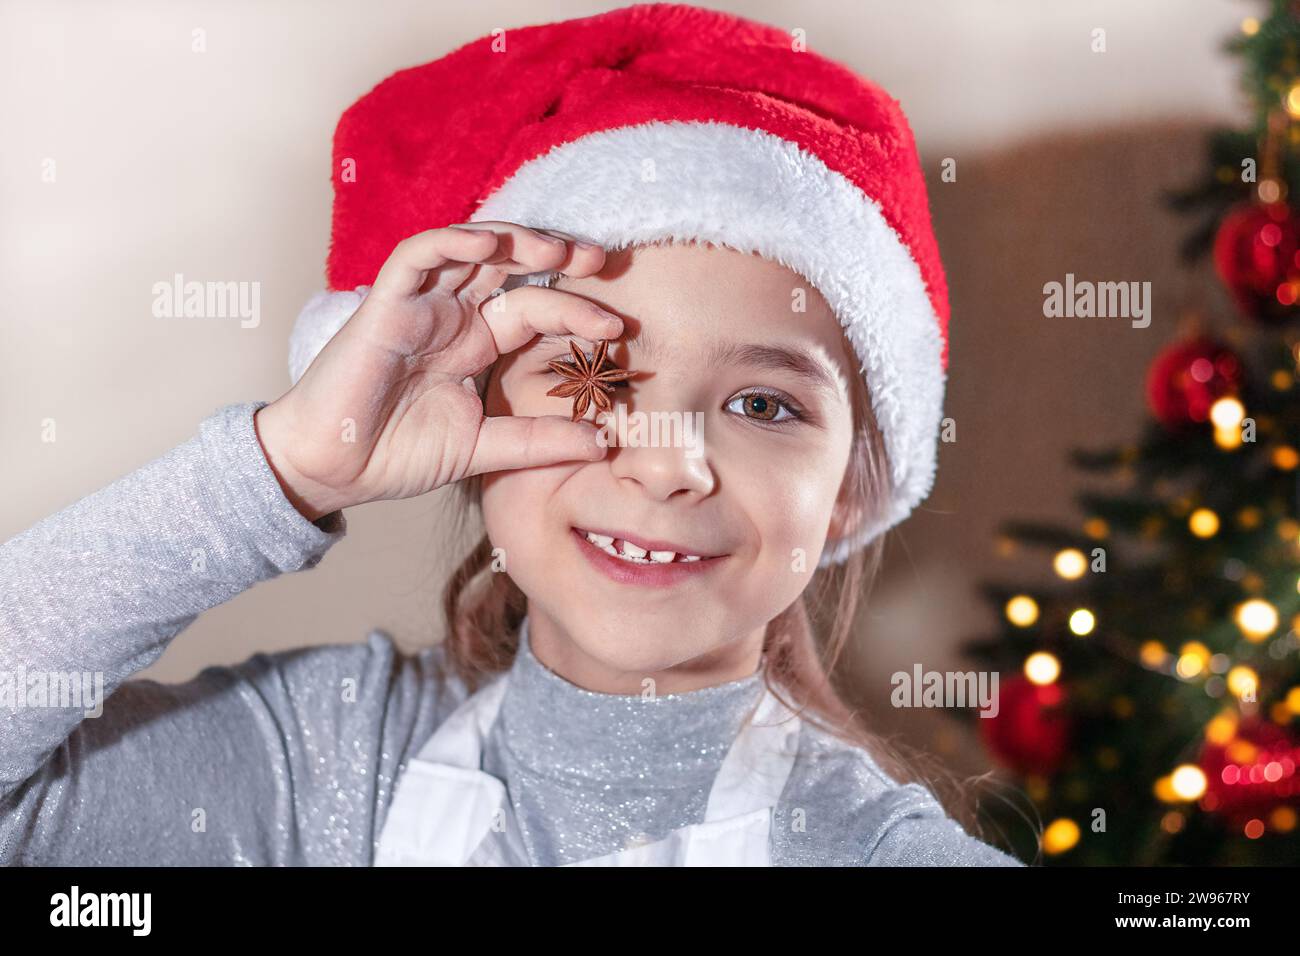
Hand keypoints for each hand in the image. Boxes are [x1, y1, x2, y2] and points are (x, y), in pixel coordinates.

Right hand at [254, 222, 620, 520]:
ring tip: (557, 248)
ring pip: (471, 249)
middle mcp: (453, 316)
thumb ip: (540, 441)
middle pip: (512, 268)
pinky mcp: (384, 304)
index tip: (617, 328)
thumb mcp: (485, 448)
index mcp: (477, 343)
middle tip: (601, 260)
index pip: (536, 310)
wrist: (334, 471)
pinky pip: (417, 256)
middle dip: (558, 257)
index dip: (577, 310)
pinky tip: (489, 244)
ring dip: (515, 240)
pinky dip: (451, 242)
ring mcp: (420, 306)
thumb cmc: (398, 455)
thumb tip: (604, 442)